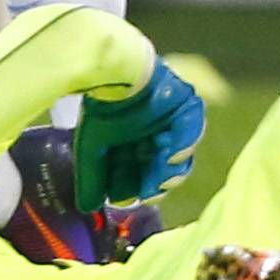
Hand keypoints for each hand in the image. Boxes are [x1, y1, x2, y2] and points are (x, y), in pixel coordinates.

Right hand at [73, 56, 204, 210]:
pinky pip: (192, 132)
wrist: (115, 71)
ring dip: (168, 171)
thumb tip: (87, 207)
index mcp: (131, 144)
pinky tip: (169, 155)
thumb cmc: (101, 107)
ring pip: (179, 158)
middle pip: (160, 170)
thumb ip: (91, 177)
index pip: (136, 175)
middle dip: (152, 184)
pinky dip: (183, 146)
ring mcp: (173, 123)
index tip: (122, 197)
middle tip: (145, 192)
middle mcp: (154, 136)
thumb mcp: (91, 147)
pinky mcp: (188, 108)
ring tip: (159, 179)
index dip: (131, 188)